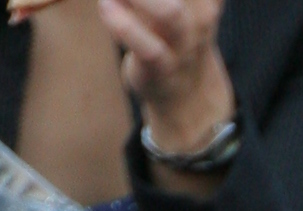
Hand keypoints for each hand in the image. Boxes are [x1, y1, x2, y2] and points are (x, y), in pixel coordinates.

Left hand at [15, 0, 234, 159]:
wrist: (194, 108)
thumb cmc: (172, 44)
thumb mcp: (171, 10)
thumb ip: (152, 4)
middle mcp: (195, 15)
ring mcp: (183, 44)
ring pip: (166, 10)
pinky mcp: (159, 69)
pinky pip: (147, 48)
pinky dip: (126, 27)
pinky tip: (107, 9)